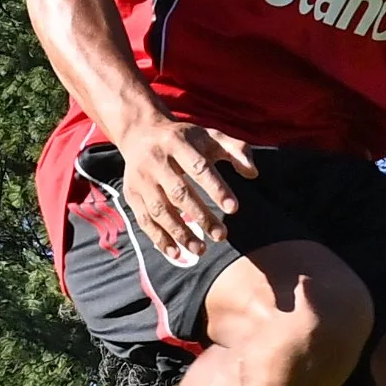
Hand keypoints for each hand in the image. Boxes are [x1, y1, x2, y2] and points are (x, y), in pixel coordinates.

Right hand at [110, 111, 253, 262]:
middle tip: (221, 235)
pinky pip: (144, 220)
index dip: (217, 189)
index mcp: (177, 142)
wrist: (140, 132)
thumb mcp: (210, 136)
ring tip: (201, 250)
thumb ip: (236, 150)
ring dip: (180, 233)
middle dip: (201, 216)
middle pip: (179, 192)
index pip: (199, 168)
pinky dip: (159, 238)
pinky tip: (176, 253)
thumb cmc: (184, 139)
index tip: (234, 209)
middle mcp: (155, 160)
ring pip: (160, 210)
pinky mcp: (132, 194)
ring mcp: (141, 179)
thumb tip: (253, 173)